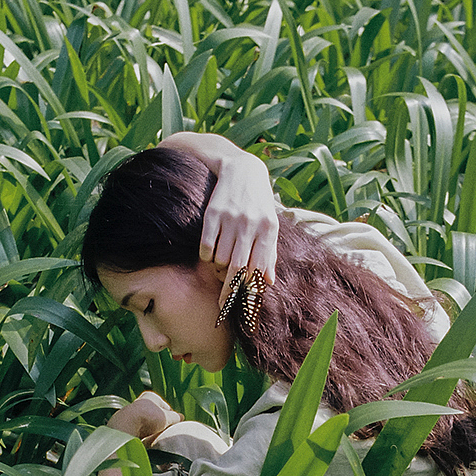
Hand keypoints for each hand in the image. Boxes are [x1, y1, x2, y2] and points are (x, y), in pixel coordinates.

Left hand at [107, 391, 181, 445]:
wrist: (126, 426)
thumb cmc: (148, 418)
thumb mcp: (167, 417)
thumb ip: (176, 417)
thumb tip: (181, 417)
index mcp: (150, 396)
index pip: (164, 406)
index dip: (170, 416)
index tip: (173, 424)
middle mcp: (138, 402)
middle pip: (154, 414)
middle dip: (159, 422)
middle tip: (164, 431)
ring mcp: (129, 413)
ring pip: (144, 423)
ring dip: (150, 430)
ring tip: (155, 437)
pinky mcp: (123, 424)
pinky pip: (136, 430)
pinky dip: (141, 435)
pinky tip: (144, 441)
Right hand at [161, 132, 278, 306]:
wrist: (242, 169)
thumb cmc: (258, 203)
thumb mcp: (269, 225)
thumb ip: (269, 253)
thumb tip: (268, 282)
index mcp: (268, 230)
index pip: (258, 268)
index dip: (248, 290)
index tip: (241, 306)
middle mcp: (251, 224)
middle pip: (238, 268)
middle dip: (230, 290)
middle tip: (223, 304)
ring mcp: (231, 218)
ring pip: (220, 259)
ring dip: (218, 268)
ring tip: (221, 264)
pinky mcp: (213, 213)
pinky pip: (206, 247)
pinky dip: (207, 256)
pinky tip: (210, 253)